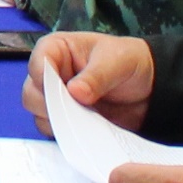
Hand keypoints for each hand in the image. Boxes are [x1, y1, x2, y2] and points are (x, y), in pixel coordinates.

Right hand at [21, 31, 154, 132]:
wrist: (150, 89)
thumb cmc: (130, 63)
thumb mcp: (117, 62)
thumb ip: (96, 76)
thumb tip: (75, 92)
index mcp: (57, 50)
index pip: (37, 63)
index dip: (43, 78)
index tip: (62, 92)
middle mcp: (51, 74)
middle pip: (32, 93)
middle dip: (50, 104)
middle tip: (76, 109)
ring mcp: (57, 99)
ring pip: (39, 114)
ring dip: (59, 120)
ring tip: (86, 118)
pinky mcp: (66, 118)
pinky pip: (54, 130)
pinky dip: (67, 133)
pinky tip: (87, 128)